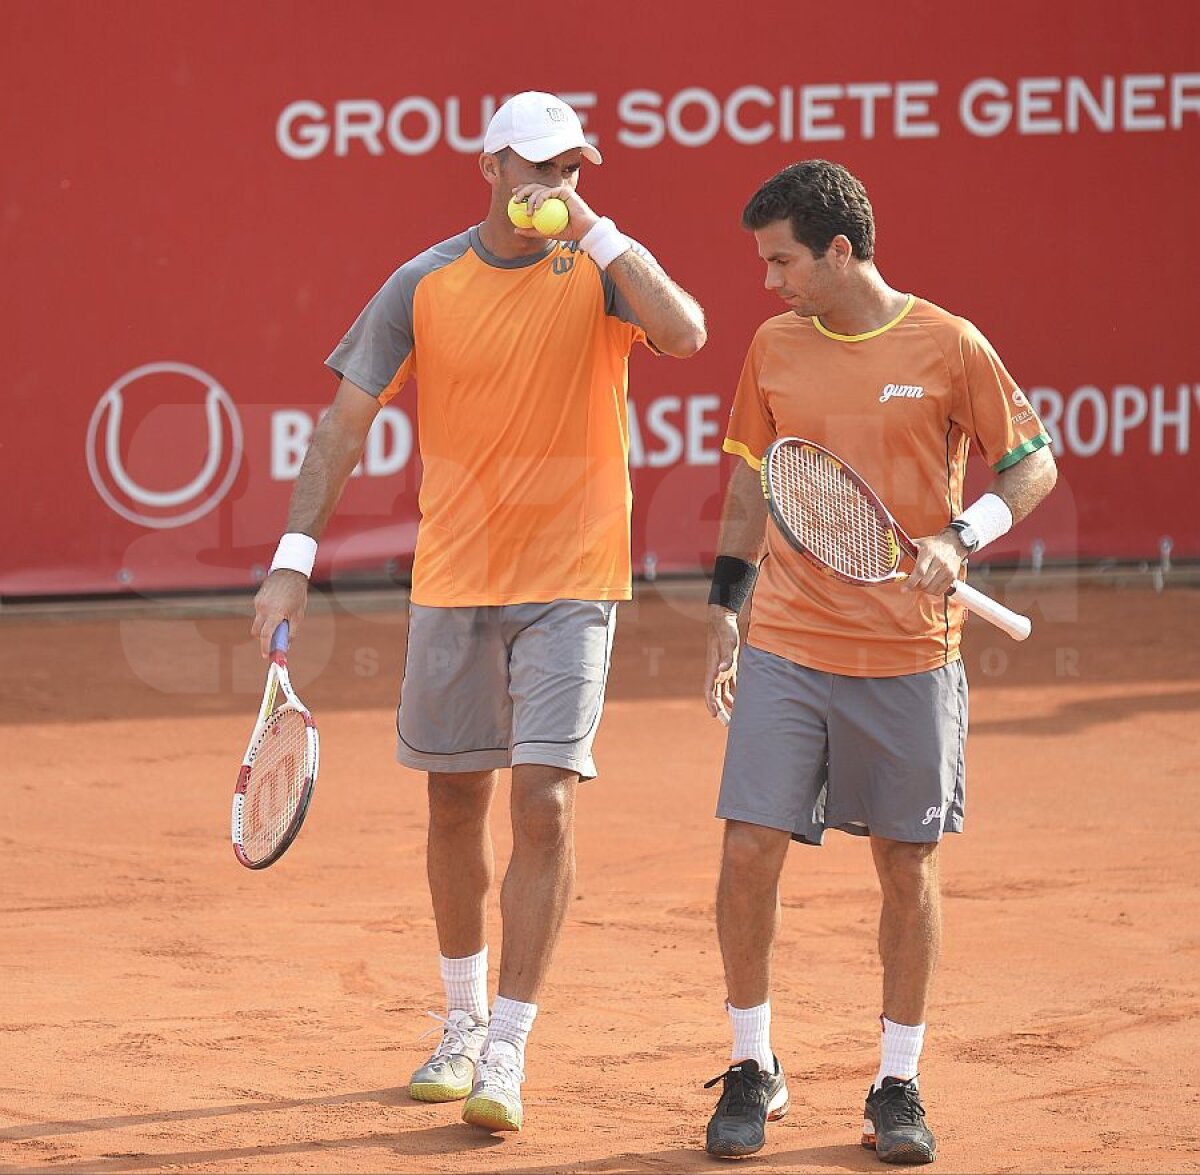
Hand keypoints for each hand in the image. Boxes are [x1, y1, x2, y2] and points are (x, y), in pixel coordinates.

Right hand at [252, 569, 308, 656]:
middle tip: (274, 640)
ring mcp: (258, 603)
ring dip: (266, 625)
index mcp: (275, 613)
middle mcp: (263, 608)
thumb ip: (291, 632)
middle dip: (263, 638)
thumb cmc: (297, 595)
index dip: (265, 647)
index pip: (266, 635)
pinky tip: (278, 607)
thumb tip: (286, 646)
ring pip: (258, 622)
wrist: (290, 573)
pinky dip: (266, 615)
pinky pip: (259, 612)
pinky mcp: (257, 599)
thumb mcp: (298, 615)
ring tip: (281, 617)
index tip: (266, 655)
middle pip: (257, 632)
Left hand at [509, 182, 599, 242]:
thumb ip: (532, 231)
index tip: (514, 198)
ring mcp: (559, 191)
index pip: (533, 192)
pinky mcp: (564, 191)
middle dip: (523, 190)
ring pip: (540, 189)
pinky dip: (541, 199)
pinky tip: (536, 208)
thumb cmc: (568, 232)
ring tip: (528, 212)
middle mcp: (554, 193)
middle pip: (535, 186)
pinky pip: (549, 192)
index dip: (522, 191)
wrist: (584, 231)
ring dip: (530, 199)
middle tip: (515, 200)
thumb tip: (515, 230)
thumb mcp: (545, 233)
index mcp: (550, 199)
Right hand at [704, 605, 740, 724]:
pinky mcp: (730, 667)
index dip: (711, 703)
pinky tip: (744, 701)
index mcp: (712, 669)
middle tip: (728, 725)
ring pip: (724, 692)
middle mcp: (716, 672)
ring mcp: (723, 670)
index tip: (714, 715)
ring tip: (737, 717)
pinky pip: (732, 684)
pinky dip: (736, 693)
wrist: (723, 620)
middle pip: (717, 696)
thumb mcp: (727, 643)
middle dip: (721, 710)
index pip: (709, 691)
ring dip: (729, 704)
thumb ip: (726, 657)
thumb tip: (722, 671)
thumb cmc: (724, 631)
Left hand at [904, 530, 966, 594]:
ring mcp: (947, 570)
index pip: (919, 572)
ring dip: (923, 590)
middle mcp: (940, 561)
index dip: (910, 583)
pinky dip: (932, 591)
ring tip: (920, 583)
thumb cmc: (932, 545)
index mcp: (929, 552)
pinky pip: (940, 591)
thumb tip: (890, 561)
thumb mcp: (918, 543)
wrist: (954, 543)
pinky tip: (929, 585)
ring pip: (931, 589)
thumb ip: (903, 552)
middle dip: (915, 587)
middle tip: (911, 585)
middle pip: (924, 582)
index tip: (903, 589)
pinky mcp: (953, 576)